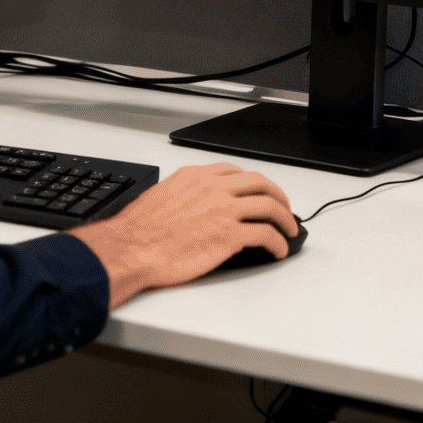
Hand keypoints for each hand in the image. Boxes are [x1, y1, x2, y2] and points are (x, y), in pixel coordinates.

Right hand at [68, 163, 296, 308]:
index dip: (252, 183)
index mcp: (195, 177)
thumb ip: (184, 195)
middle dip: (278, 196)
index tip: (258, 192)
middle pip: (259, 183)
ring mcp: (223, 210)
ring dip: (285, 218)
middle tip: (284, 208)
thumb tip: (194, 206)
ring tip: (290, 231)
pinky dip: (278, 242)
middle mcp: (212, 188)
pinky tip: (277, 250)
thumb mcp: (160, 197)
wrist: (132, 249)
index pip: (234, 172)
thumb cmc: (139, 230)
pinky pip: (265, 234)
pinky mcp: (230, 235)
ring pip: (269, 206)